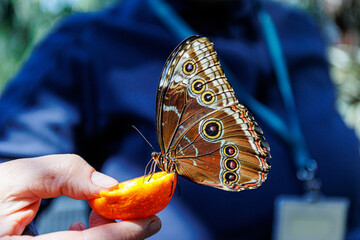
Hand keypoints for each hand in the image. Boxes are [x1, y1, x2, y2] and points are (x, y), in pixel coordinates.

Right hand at [0, 154, 160, 238]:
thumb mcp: (20, 177)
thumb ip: (65, 175)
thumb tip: (109, 185)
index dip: (125, 234)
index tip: (152, 220)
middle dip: (121, 234)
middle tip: (136, 212)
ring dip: (106, 235)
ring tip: (100, 211)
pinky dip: (89, 239)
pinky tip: (81, 225)